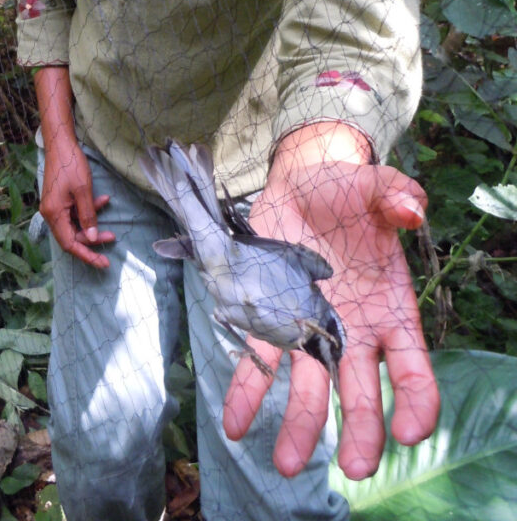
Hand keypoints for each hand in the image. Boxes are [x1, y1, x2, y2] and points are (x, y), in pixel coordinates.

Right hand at [41, 138, 115, 268]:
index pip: (69, 244)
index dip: (86, 255)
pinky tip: (103, 200)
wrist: (61, 143)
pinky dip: (88, 210)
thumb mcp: (83, 190)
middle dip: (92, 240)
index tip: (102, 262)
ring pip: (75, 225)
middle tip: (111, 240)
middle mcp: (51, 214)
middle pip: (72, 236)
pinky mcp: (60, 200)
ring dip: (92, 225)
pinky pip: (75, 213)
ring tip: (110, 226)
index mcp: (53, 214)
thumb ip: (88, 215)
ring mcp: (55, 207)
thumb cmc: (70, 164)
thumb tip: (92, 237)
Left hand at [223, 157, 439, 480]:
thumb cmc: (347, 193)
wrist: (301, 186)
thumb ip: (395, 193)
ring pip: (311, 389)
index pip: (414, 369)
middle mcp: (353, 333)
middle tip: (356, 466)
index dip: (416, 402)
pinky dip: (246, 394)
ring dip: (302, 428)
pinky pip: (258, 363)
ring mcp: (310, 331)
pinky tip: (235, 424)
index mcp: (390, 310)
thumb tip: (412, 209)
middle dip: (361, 431)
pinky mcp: (270, 320)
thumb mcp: (373, 186)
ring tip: (288, 463)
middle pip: (363, 391)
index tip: (408, 430)